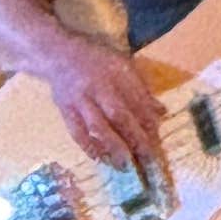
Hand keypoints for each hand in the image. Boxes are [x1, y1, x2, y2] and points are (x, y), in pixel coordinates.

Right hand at [48, 37, 170, 194]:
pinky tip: (99, 159)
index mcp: (117, 72)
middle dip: (135, 138)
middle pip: (119, 115)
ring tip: (125, 165)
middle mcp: (99, 85)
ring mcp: (80, 98)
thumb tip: (162, 112)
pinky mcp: (65, 108)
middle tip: (148, 160)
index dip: (148, 121)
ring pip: (98, 126)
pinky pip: (76, 130)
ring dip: (113, 147)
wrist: (58, 54)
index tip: (157, 140)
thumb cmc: (97, 59)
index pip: (137, 100)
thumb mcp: (123, 65)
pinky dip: (88, 146)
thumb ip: (141, 89)